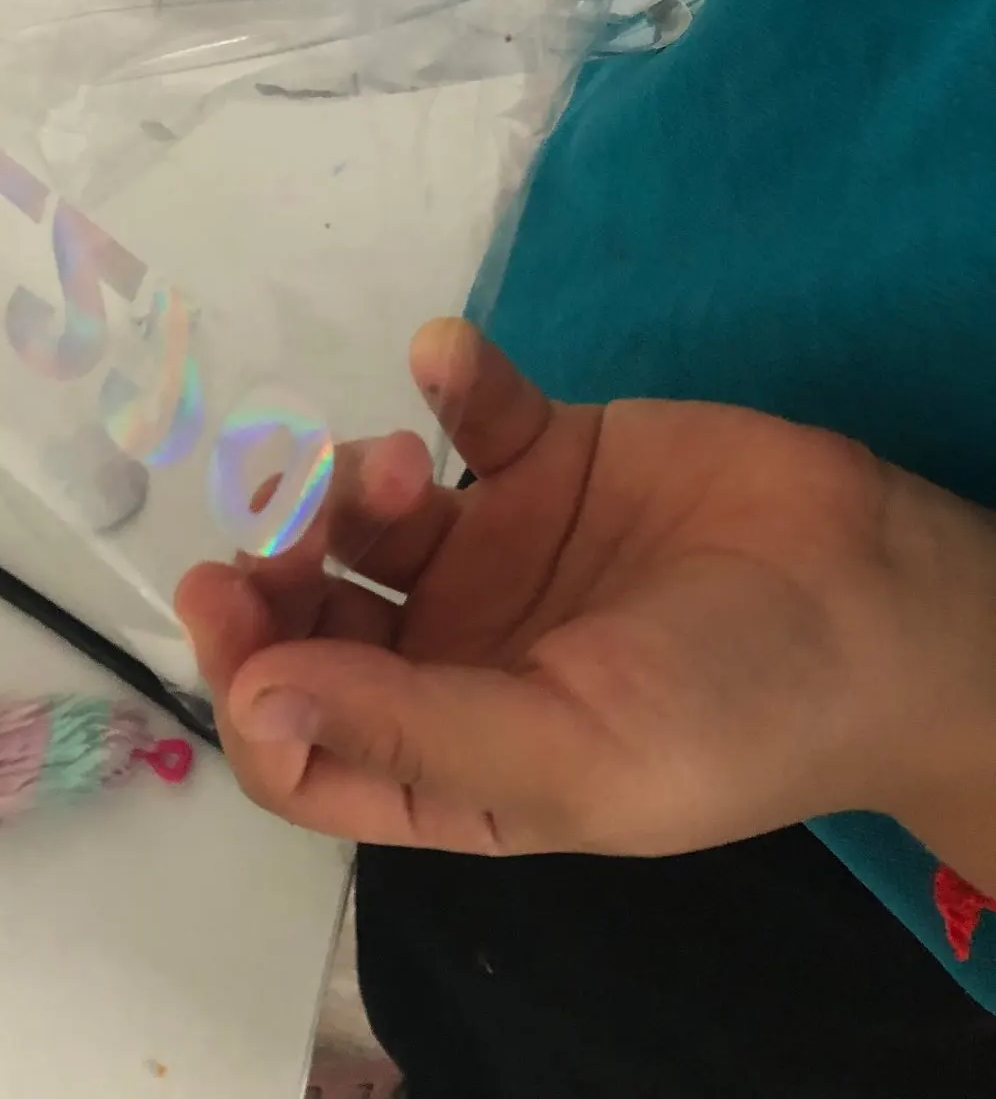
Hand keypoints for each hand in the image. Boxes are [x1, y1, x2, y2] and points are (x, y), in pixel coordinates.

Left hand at [178, 321, 995, 865]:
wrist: (884, 601)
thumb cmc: (730, 709)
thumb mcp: (570, 755)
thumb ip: (408, 729)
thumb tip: (249, 706)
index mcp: (453, 758)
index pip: (299, 740)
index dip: (245, 681)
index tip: (229, 600)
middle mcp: (455, 655)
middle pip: (314, 614)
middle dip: (282, 564)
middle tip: (292, 515)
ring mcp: (497, 551)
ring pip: (367, 512)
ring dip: (354, 480)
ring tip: (404, 467)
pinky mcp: (548, 457)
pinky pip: (470, 413)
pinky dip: (451, 381)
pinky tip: (452, 355)